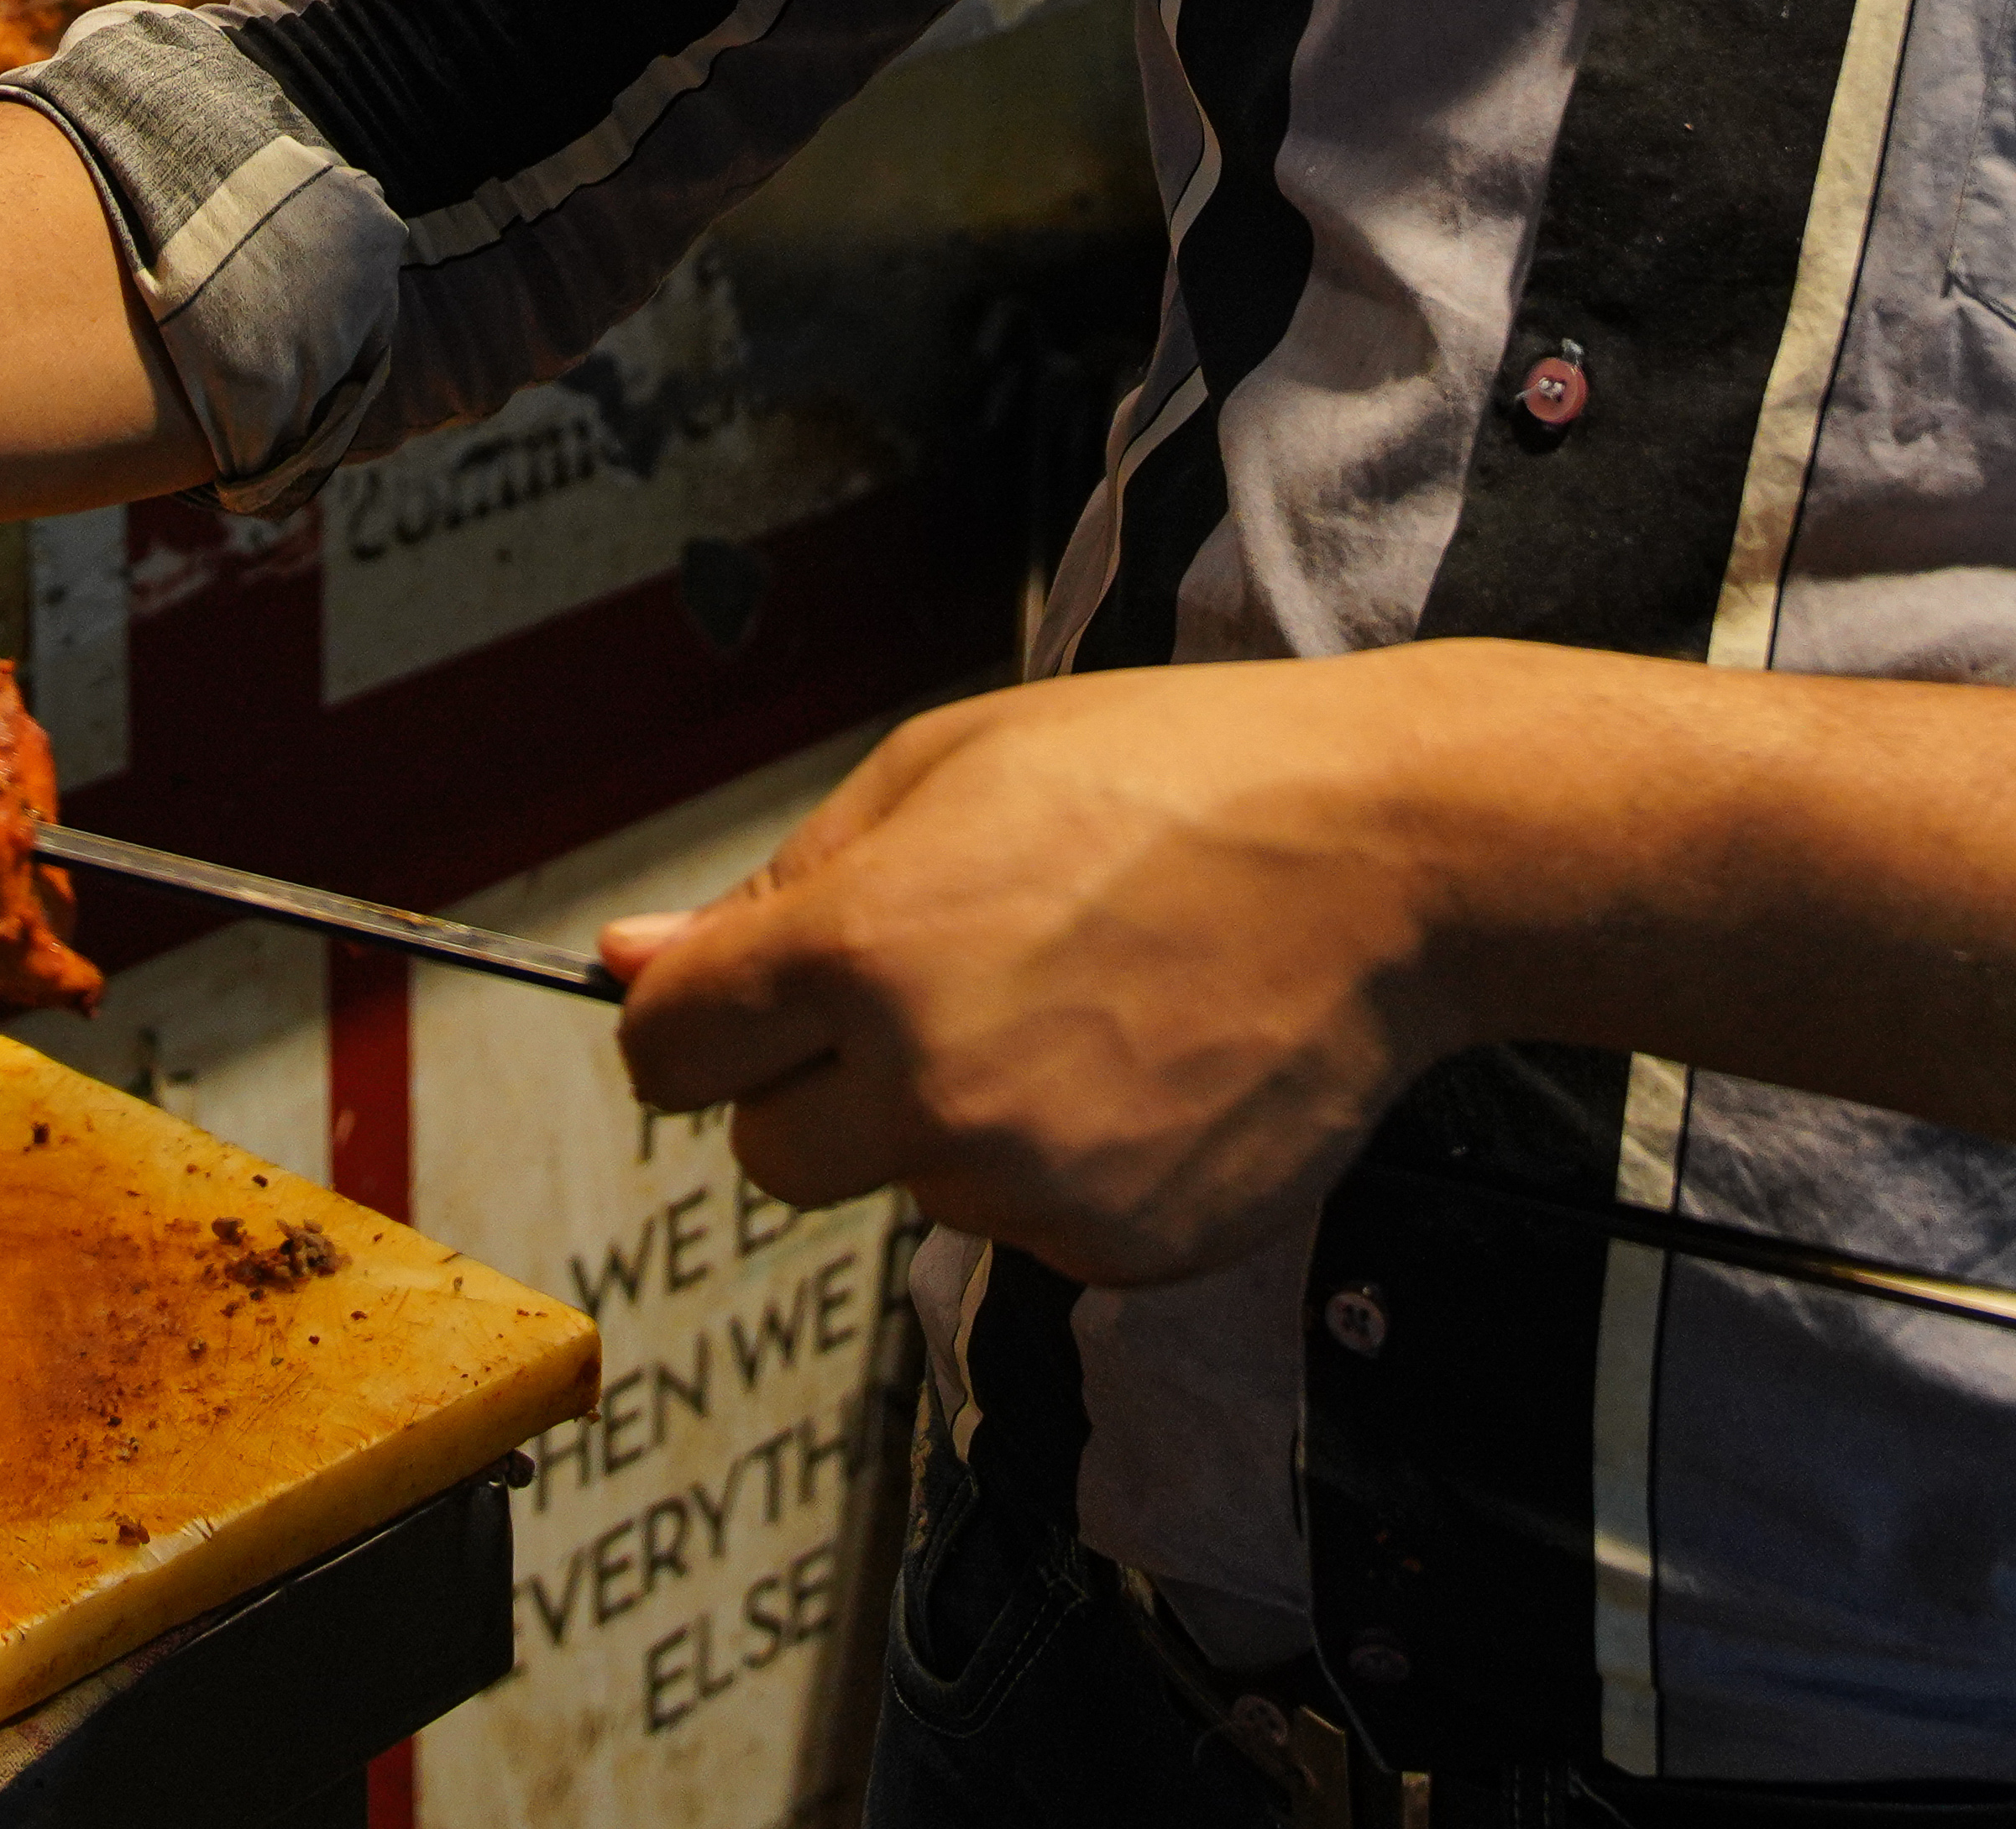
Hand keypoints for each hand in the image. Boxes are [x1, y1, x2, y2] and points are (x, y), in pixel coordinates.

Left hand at [598, 663, 1471, 1283]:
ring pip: (902, 1186)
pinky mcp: (1113, 1250)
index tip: (744, 999)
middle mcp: (927, 1087)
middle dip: (813, 1080)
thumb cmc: (1171, 777)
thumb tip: (628, 961)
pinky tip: (1137, 1068)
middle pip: (765, 1149)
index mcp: (860, 949)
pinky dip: (1055, 1168)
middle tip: (942, 981)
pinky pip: (1019, 1228)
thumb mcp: (945, 766)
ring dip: (946, 1119)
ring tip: (1076, 1002)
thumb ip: (779, 885)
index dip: (695, 1019)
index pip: (667, 1053)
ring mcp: (1026, 1185)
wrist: (1387, 857)